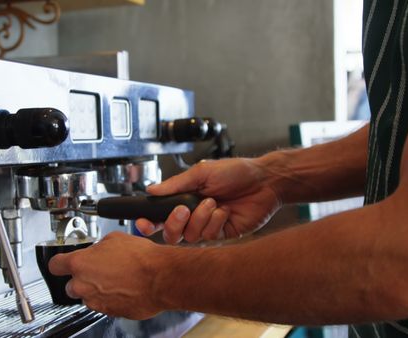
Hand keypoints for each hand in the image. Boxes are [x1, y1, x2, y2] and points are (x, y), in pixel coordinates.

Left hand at [48, 232, 165, 319]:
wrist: (160, 278)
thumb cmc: (141, 258)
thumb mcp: (115, 239)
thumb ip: (99, 247)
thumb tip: (98, 250)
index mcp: (80, 263)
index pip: (55, 265)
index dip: (60, 263)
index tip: (63, 263)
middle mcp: (83, 285)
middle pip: (70, 285)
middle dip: (82, 279)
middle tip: (99, 270)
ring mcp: (96, 301)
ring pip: (88, 297)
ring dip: (97, 289)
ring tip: (116, 279)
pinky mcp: (109, 312)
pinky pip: (104, 305)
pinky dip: (111, 298)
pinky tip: (124, 287)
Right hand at [136, 158, 281, 243]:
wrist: (264, 181)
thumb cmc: (236, 172)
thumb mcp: (202, 172)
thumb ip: (176, 184)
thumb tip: (151, 189)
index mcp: (184, 199)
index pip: (160, 216)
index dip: (148, 222)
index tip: (143, 222)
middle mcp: (193, 215)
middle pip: (170, 233)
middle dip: (174, 223)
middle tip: (184, 209)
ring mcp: (207, 226)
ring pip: (189, 236)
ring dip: (200, 218)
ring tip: (214, 202)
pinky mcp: (222, 235)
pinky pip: (209, 236)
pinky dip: (215, 221)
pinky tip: (225, 211)